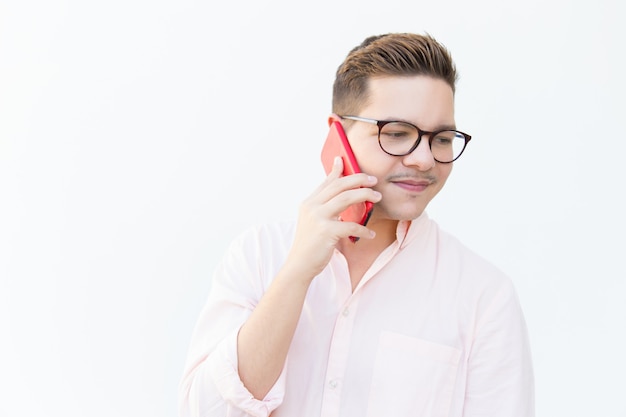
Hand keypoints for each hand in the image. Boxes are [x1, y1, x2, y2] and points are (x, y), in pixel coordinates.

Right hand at [284, 157, 381, 281]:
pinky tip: (370, 234)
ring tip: (377, 198)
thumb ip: (325, 208)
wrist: (299, 265)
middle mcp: (312, 207)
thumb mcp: (314, 222)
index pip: (326, 182)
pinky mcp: (325, 232)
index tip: (343, 159)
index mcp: (309, 203)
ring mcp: (318, 218)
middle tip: (373, 180)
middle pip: (339, 186)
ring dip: (364, 195)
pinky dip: (363, 229)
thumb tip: (342, 197)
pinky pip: (350, 225)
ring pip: (345, 198)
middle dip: (358, 180)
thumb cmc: (310, 245)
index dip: (336, 170)